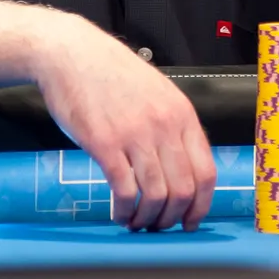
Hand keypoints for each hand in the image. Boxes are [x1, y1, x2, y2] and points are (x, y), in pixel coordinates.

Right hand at [30, 16, 216, 231]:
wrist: (71, 53)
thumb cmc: (110, 72)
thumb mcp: (156, 92)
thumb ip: (171, 126)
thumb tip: (182, 167)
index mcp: (181, 113)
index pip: (206, 173)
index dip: (201, 206)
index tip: (190, 221)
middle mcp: (163, 125)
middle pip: (183, 190)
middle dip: (172, 218)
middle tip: (158, 226)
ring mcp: (135, 134)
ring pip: (156, 195)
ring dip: (147, 219)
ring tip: (136, 222)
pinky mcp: (105, 143)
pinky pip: (125, 190)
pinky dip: (124, 211)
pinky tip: (119, 213)